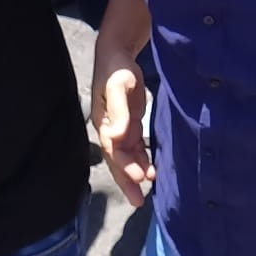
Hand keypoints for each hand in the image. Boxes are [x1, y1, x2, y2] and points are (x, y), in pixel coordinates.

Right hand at [91, 63, 153, 205]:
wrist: (118, 54)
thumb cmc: (117, 68)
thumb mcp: (118, 84)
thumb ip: (118, 109)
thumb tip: (116, 134)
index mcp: (104, 122)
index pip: (113, 150)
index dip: (125, 166)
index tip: (139, 178)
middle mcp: (110, 129)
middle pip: (117, 160)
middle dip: (127, 181)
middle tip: (139, 201)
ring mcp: (119, 128)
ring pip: (126, 157)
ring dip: (136, 173)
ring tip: (148, 189)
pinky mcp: (129, 123)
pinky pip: (134, 148)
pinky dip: (142, 160)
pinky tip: (151, 171)